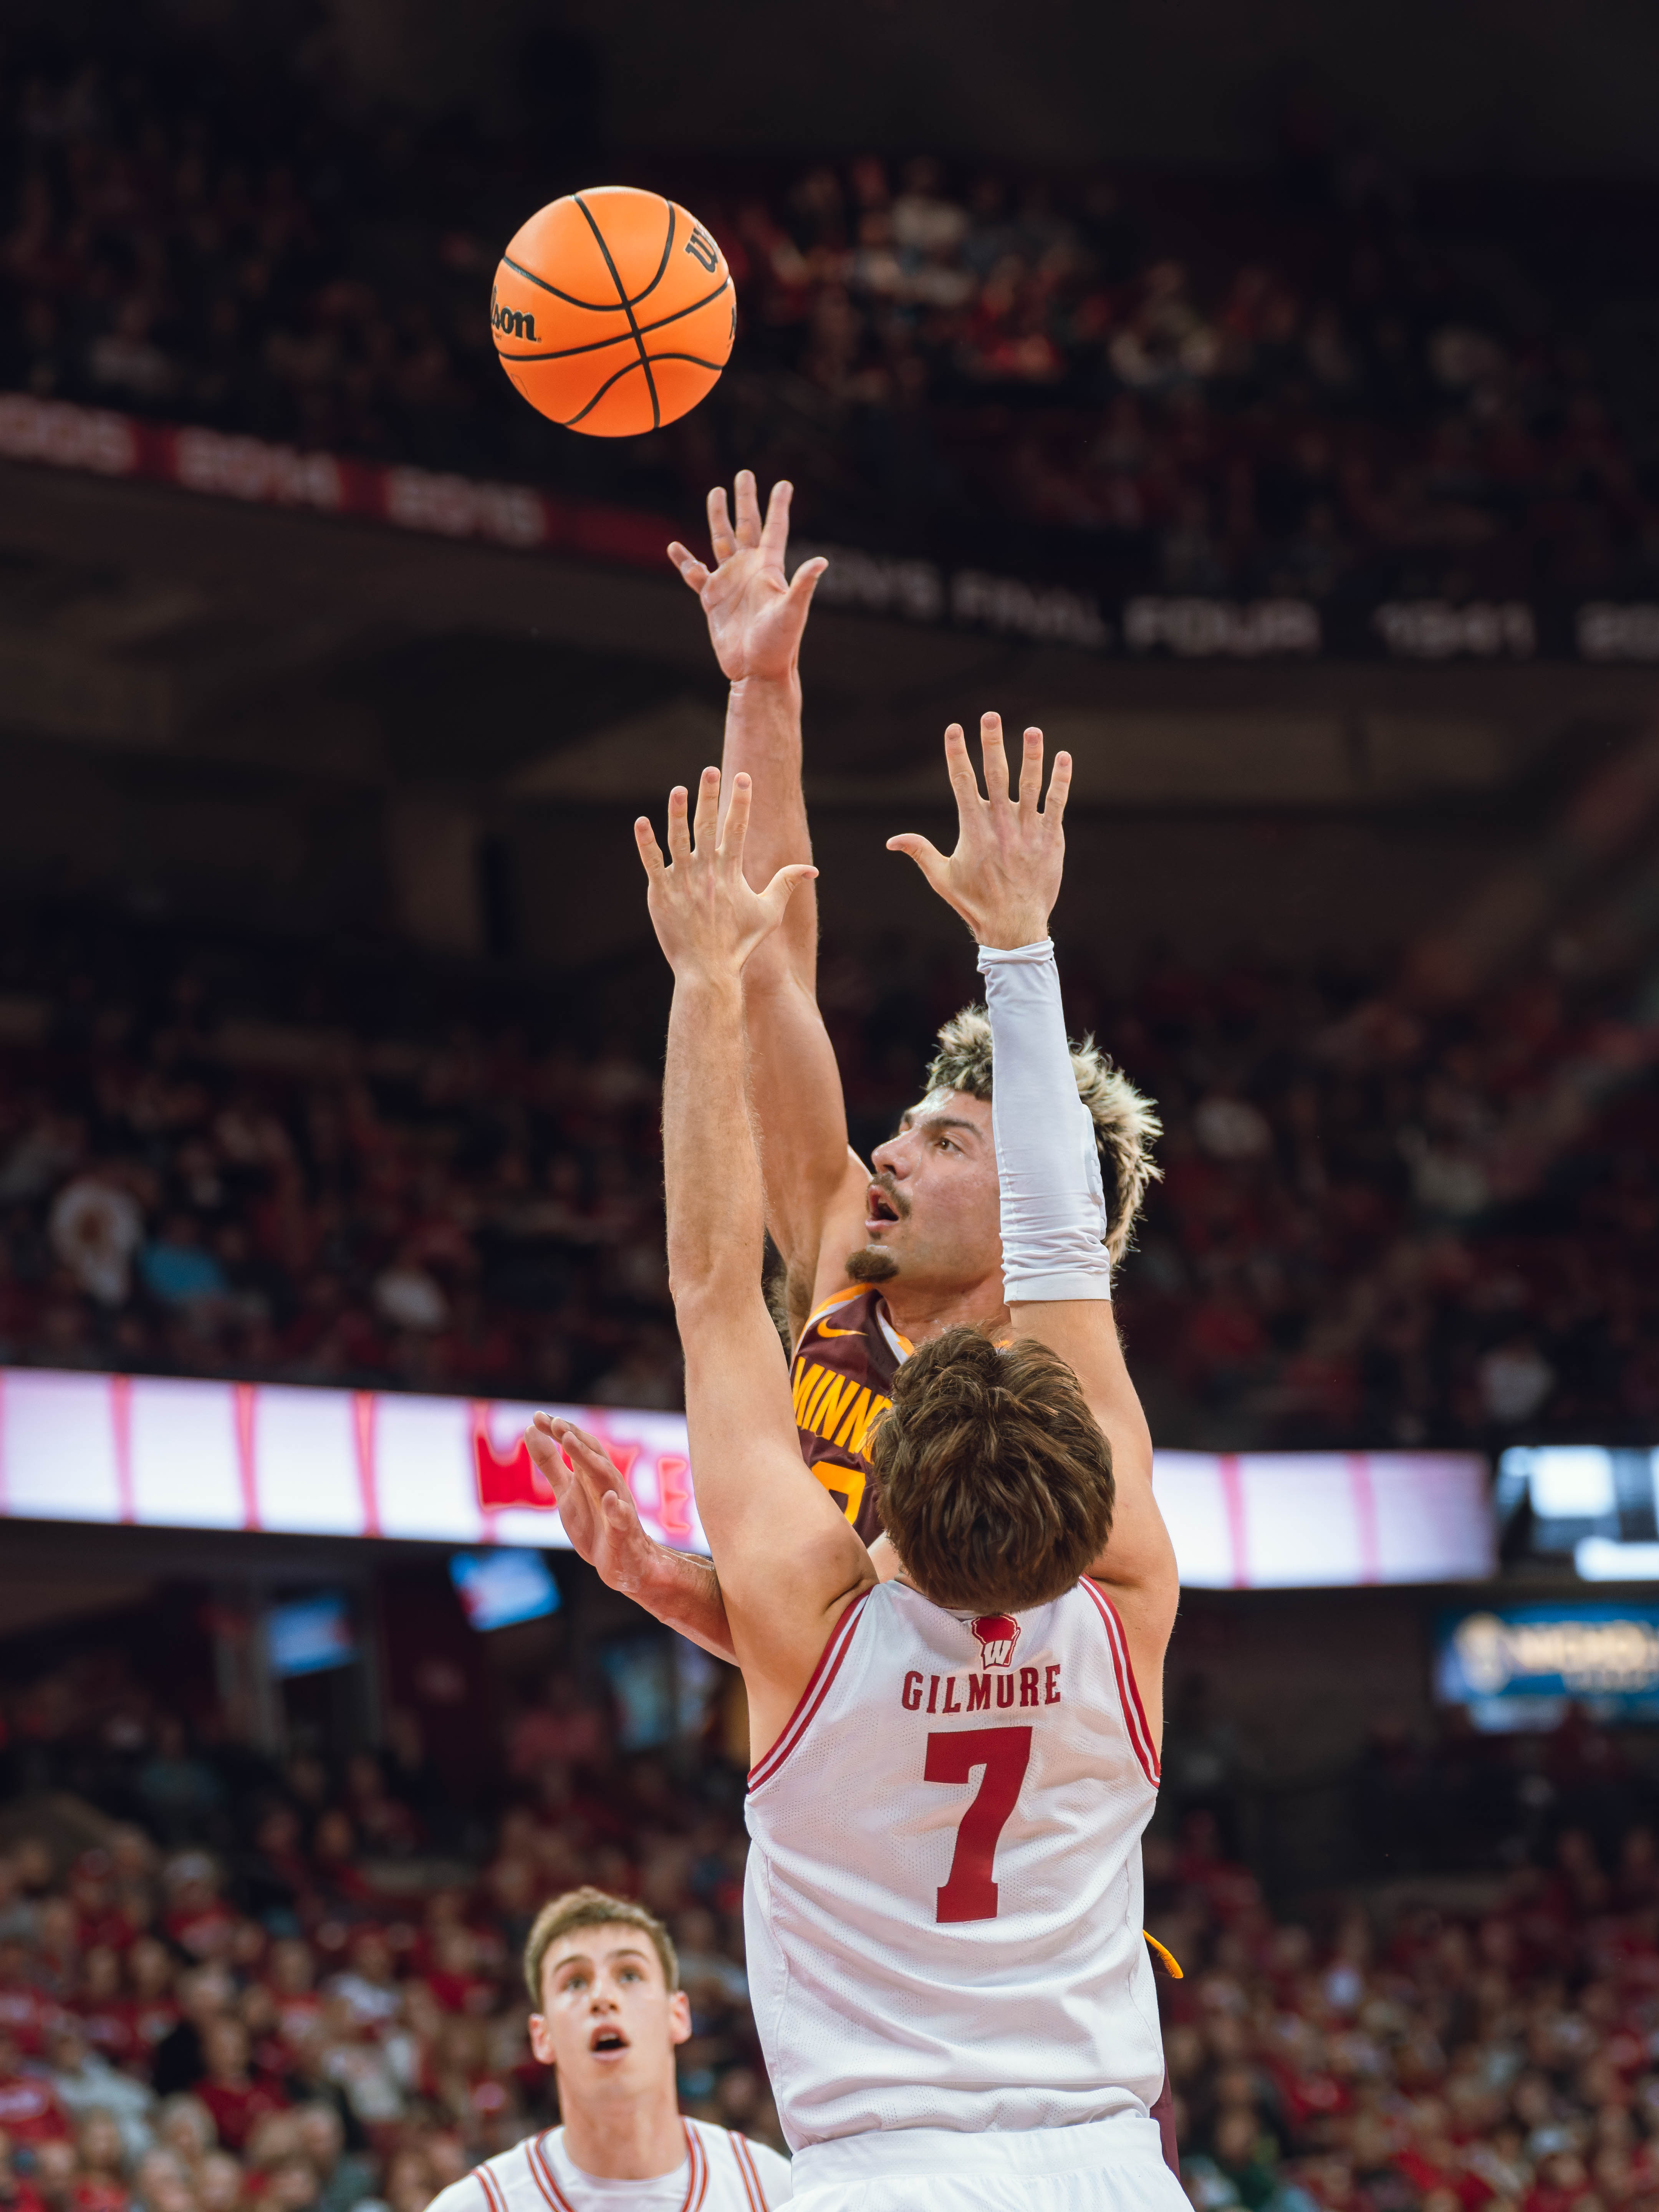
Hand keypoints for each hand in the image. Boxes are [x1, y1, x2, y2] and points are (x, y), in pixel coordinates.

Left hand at [525, 1414, 670, 1602]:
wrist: (626, 1563)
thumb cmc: (597, 1524)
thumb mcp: (567, 1491)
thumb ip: (550, 1462)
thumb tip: (530, 1429)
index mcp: (591, 1474)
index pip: (577, 1444)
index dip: (558, 1430)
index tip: (537, 1416)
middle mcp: (606, 1484)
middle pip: (592, 1454)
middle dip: (574, 1438)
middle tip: (555, 1422)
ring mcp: (617, 1506)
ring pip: (605, 1478)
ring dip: (589, 1459)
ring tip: (570, 1443)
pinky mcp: (623, 1531)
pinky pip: (623, 1518)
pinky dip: (617, 1508)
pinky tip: (610, 1500)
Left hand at [636, 766, 816, 980]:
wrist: (708, 971)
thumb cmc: (739, 944)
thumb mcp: (769, 913)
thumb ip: (786, 884)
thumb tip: (812, 869)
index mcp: (731, 873)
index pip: (737, 828)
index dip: (740, 801)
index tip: (743, 777)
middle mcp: (707, 872)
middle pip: (707, 825)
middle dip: (709, 795)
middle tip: (710, 769)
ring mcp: (682, 882)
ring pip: (678, 839)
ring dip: (677, 812)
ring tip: (679, 789)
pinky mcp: (661, 894)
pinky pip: (652, 863)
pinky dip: (645, 843)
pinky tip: (641, 822)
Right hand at [667, 471, 826, 685]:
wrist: (756, 671)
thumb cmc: (780, 644)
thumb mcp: (793, 612)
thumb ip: (803, 585)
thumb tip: (821, 561)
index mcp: (770, 569)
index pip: (776, 529)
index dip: (779, 505)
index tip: (784, 483)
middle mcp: (750, 570)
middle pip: (746, 526)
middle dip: (745, 500)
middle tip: (744, 473)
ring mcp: (730, 583)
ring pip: (721, 541)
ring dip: (717, 517)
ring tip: (715, 492)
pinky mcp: (712, 599)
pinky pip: (695, 574)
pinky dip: (684, 561)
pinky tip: (675, 547)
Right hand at [887, 714, 1070, 947]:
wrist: (1014, 927)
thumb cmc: (975, 904)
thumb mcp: (942, 878)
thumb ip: (920, 852)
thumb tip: (891, 841)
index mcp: (973, 829)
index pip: (962, 781)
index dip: (957, 752)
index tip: (954, 728)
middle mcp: (1000, 824)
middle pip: (995, 774)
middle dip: (991, 742)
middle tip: (990, 715)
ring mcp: (1028, 830)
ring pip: (1030, 784)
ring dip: (1031, 755)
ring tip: (1032, 730)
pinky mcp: (1051, 839)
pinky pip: (1057, 803)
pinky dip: (1061, 780)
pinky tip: (1063, 758)